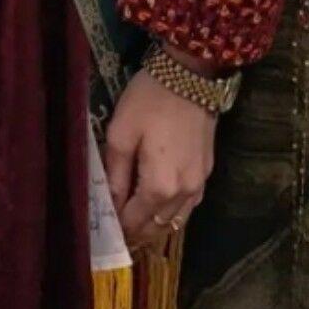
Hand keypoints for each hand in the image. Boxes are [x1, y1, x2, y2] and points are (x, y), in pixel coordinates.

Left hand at [104, 68, 216, 249]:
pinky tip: (157, 207)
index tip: (102, 229)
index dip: (117, 229)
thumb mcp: (120, 135)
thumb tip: (110, 204)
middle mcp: (184, 194)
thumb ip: (114, 175)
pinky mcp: (207, 173)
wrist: (190, 75)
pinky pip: (188, 206)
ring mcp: (199, 184)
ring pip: (175, 221)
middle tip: (115, 233)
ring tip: (133, 223)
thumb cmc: (149, 101)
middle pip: (156, 228)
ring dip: (154, 226)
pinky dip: (171, 213)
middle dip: (135, 233)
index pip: (134, 222)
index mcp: (160, 187)